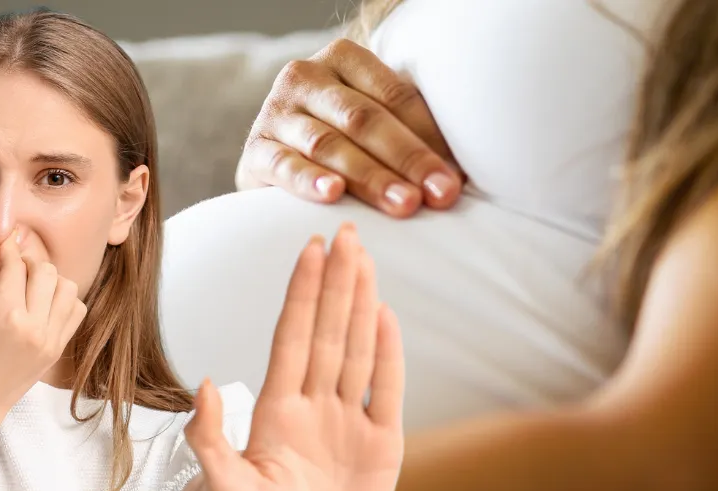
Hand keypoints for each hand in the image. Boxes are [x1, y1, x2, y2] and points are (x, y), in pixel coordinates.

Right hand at [0, 222, 86, 420]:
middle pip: (45, 271)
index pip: (14, 265)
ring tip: (28, 288)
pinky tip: (42, 305)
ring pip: (67, 287)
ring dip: (49, 280)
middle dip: (28, 263)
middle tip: (12, 267)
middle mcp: (34, 327)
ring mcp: (51, 339)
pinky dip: (64, 300)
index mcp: (5, 315)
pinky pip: (76, 310)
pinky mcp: (59, 349)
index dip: (6, 248)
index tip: (1, 240)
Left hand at [184, 223, 404, 490]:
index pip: (292, 339)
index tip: (308, 250)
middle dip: (336, 283)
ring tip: (365, 259)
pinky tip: (386, 317)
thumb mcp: (221, 489)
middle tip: (344, 233)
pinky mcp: (380, 447)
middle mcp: (315, 407)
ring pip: (356, 351)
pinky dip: (388, 356)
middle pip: (327, 332)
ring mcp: (348, 423)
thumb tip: (205, 386)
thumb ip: (213, 441)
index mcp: (278, 412)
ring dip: (362, 305)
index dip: (302, 294)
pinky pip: (386, 392)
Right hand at [236, 38, 463, 217]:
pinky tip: (333, 195)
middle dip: (408, 160)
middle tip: (439, 195)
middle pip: (365, 120)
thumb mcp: (373, 124)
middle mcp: (306, 76)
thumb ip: (411, 133)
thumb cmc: (341, 142)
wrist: (274, 159)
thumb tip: (462, 177)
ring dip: (371, 177)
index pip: (395, 96)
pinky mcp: (255, 150)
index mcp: (344, 59)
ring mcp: (276, 112)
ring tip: (404, 204)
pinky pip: (284, 166)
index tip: (458, 178)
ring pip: (330, 145)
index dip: (430, 137)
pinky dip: (309, 181)